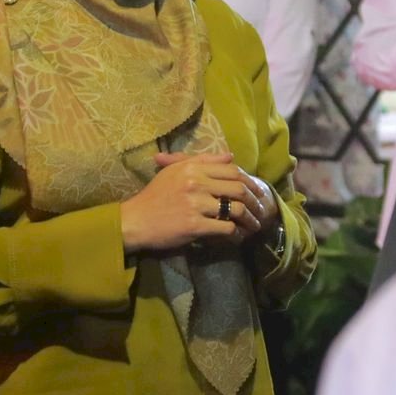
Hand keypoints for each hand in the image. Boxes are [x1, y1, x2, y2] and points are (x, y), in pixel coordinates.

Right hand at [154, 153, 278, 233]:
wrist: (135, 220)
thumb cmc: (155, 196)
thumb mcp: (175, 171)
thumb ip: (203, 161)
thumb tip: (230, 156)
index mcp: (192, 167)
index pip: (231, 170)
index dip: (248, 181)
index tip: (255, 192)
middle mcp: (195, 182)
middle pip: (238, 188)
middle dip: (254, 201)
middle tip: (260, 211)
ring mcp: (195, 204)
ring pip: (235, 209)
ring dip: (249, 220)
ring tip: (253, 226)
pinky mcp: (194, 225)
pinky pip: (225, 228)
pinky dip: (235, 234)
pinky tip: (237, 238)